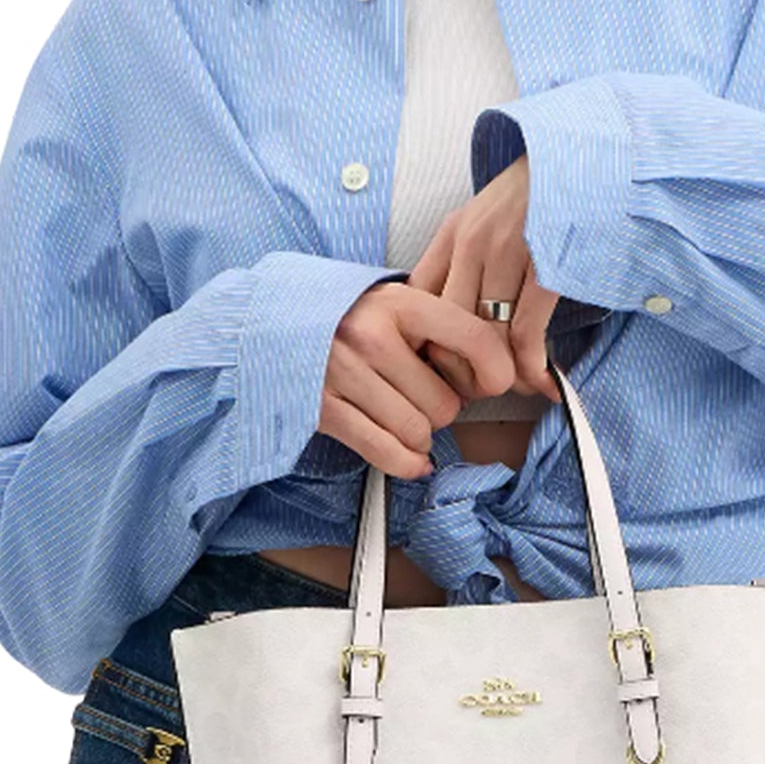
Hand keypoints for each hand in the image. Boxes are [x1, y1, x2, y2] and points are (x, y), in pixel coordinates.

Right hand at [319, 283, 520, 478]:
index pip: (473, 338)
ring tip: (400, 410)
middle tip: (422, 394)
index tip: (494, 383)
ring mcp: (343, 374)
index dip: (496, 371)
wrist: (268, 321)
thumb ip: (439, 325)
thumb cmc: (343, 315)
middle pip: (446, 404)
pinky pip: (386, 452)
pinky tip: (411, 457)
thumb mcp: (392, 300)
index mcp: (397, 302)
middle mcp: (370, 336)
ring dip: (418, 434)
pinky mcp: (322, 410)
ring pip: (418, 432)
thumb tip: (495, 372)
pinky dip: (406, 463)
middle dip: (441, 409)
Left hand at [406, 154, 562, 404]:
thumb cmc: (541, 194)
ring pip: (485, 338)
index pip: (417, 304)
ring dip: (503, 376)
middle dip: (464, 371)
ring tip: (520, 387)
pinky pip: (525, 333)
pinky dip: (532, 367)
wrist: (589, 155)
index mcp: (453, 233)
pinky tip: (544, 381)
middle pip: (447, 329)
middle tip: (486, 389)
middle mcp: (472, 242)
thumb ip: (466, 258)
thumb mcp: (487, 215)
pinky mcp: (546, 264)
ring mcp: (508, 251)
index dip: (428, 346)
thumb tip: (456, 319)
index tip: (450, 369)